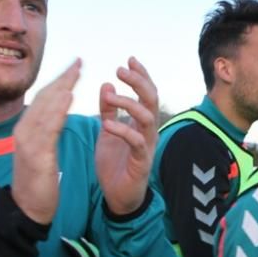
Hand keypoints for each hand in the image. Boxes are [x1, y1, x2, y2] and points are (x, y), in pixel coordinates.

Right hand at [11, 59, 80, 223]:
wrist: (27, 209)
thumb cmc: (37, 181)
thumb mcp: (42, 151)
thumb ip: (46, 132)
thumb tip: (55, 114)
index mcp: (27, 129)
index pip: (45, 98)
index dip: (60, 80)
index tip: (75, 66)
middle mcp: (24, 130)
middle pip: (45, 97)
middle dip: (63, 78)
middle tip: (79, 61)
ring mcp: (28, 142)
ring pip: (45, 108)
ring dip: (62, 87)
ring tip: (76, 72)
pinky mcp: (35, 155)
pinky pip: (47, 128)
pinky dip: (57, 110)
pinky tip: (68, 98)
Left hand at [95, 57, 158, 214]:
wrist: (118, 197)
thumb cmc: (114, 164)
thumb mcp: (106, 131)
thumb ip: (108, 109)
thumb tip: (107, 83)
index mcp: (141, 122)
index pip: (146, 93)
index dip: (141, 75)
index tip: (129, 59)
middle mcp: (148, 131)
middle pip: (151, 100)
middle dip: (138, 82)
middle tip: (121, 69)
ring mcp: (147, 146)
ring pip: (147, 117)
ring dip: (128, 103)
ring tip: (109, 96)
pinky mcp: (141, 161)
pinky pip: (136, 141)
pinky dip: (122, 130)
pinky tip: (106, 124)